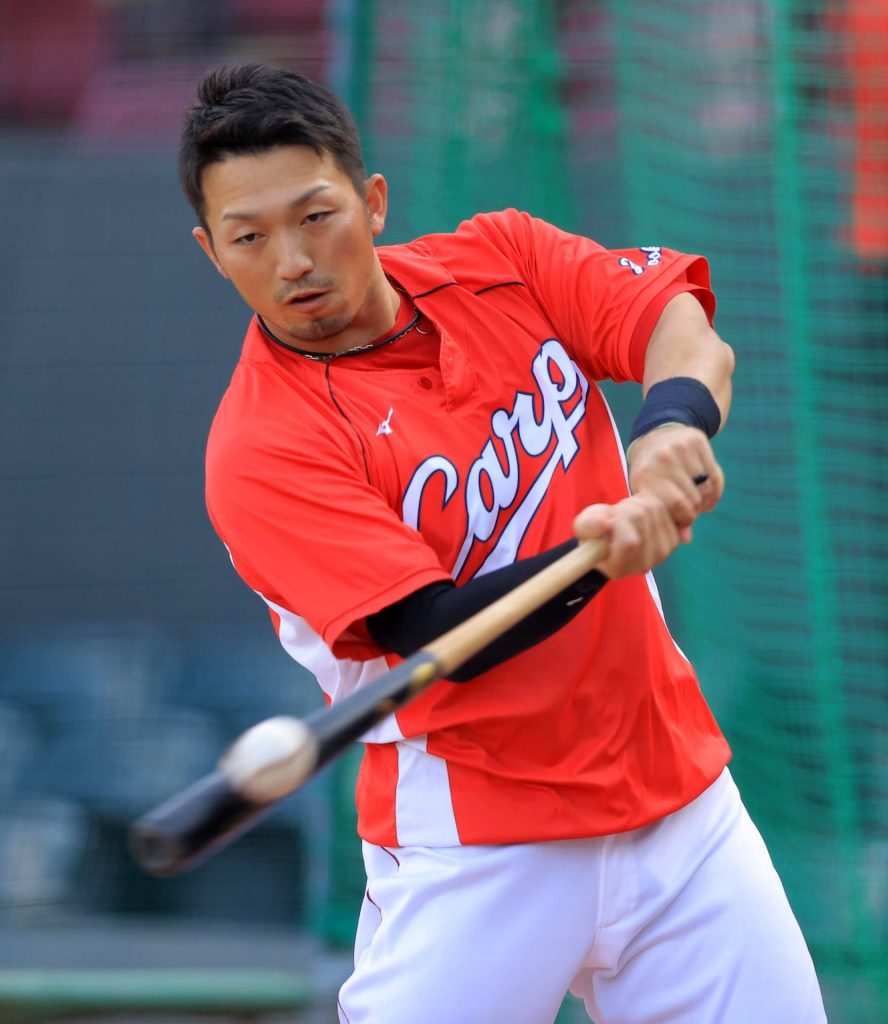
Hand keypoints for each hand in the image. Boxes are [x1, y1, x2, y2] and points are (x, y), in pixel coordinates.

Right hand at [573, 493, 680, 579]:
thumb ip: (588, 525)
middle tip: (616, 513)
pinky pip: (667, 509)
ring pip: (655, 510)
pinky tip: (641, 512)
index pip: (629, 541)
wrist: (615, 534)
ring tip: (626, 513)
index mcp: (619, 568)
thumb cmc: (596, 532)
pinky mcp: (674, 541)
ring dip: (637, 503)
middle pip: (642, 518)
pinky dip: (652, 502)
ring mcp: (662, 554)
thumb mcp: (583, 526)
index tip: (608, 518)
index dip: (618, 520)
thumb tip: (603, 523)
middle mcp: (643, 565)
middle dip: (625, 507)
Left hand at [627, 425, 724, 541]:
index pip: (675, 505)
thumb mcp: (650, 495)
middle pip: (692, 497)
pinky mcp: (697, 440)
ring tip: (696, 499)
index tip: (685, 521)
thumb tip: (686, 540)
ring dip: (704, 498)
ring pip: (706, 486)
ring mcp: (680, 447)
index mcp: (646, 475)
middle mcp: (663, 459)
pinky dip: (713, 488)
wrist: (656, 435)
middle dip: (694, 509)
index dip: (684, 518)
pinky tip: (706, 490)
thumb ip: (665, 518)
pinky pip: (715, 473)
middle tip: (691, 510)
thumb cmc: (651, 474)